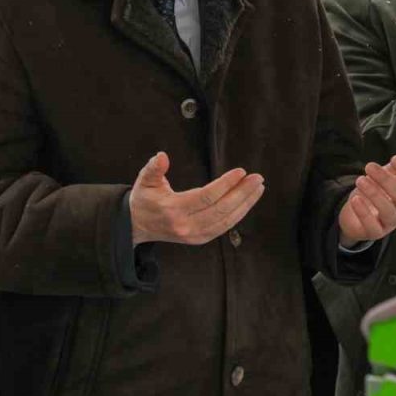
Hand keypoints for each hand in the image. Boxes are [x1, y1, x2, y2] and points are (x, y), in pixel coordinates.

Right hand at [130, 152, 265, 245]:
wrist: (137, 225)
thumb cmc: (144, 199)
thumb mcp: (144, 180)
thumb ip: (153, 168)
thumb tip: (162, 156)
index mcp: (173, 209)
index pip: (206, 196)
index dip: (226, 184)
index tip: (241, 172)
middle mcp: (186, 225)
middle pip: (221, 209)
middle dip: (242, 193)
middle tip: (258, 178)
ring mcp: (194, 235)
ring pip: (226, 221)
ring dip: (245, 204)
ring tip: (258, 188)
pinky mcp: (199, 239)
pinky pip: (224, 228)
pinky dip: (238, 215)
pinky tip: (247, 202)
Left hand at [337, 137, 395, 246]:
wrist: (357, 214)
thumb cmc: (380, 190)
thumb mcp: (393, 172)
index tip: (394, 158)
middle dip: (386, 180)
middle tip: (369, 166)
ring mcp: (390, 222)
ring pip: (388, 211)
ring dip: (374, 194)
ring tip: (360, 179)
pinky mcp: (374, 232)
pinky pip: (372, 226)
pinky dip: (364, 213)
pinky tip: (355, 199)